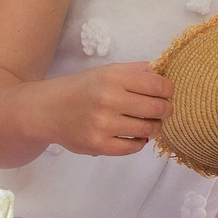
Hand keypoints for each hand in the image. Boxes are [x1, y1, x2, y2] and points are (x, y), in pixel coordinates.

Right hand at [44, 62, 172, 155]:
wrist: (47, 110)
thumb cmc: (81, 89)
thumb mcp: (105, 71)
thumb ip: (134, 70)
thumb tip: (160, 72)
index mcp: (114, 77)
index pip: (158, 85)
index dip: (169, 90)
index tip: (167, 93)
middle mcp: (109, 99)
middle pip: (157, 108)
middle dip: (166, 110)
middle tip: (164, 110)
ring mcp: (104, 124)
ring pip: (148, 129)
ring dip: (154, 127)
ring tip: (150, 123)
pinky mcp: (99, 145)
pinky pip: (133, 147)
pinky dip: (140, 142)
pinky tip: (137, 136)